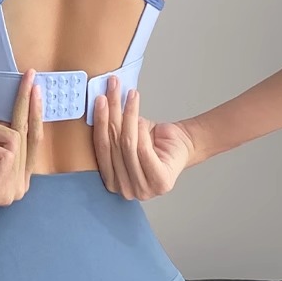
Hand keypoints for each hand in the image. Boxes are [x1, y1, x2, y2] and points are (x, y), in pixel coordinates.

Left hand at [0, 68, 43, 204]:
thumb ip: (7, 130)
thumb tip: (22, 105)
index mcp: (20, 175)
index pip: (34, 140)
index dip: (36, 112)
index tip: (35, 86)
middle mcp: (21, 186)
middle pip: (32, 137)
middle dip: (30, 103)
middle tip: (29, 78)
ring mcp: (12, 191)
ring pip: (16, 140)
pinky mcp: (0, 190)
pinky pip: (7, 151)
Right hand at [92, 76, 195, 199]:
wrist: (182, 145)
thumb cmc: (153, 141)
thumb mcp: (126, 136)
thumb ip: (112, 130)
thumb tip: (99, 103)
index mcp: (111, 181)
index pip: (101, 148)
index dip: (99, 122)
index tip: (100, 100)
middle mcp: (124, 190)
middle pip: (113, 145)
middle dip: (112, 113)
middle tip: (114, 90)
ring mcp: (142, 190)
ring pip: (128, 145)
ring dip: (128, 116)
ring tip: (131, 95)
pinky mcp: (160, 183)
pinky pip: (143, 151)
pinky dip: (141, 131)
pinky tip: (141, 118)